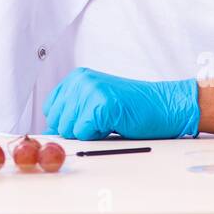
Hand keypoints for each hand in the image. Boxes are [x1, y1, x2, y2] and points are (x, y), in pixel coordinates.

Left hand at [43, 68, 199, 139]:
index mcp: (77, 77)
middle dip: (77, 130)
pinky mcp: (100, 104)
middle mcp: (80, 80)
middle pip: (57, 121)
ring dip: (88, 133)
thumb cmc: (133, 109)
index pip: (51, 108)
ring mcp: (90, 90)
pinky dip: (97, 136)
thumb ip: (73, 110)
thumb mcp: (96, 102)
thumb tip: (51, 132)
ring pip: (69, 129)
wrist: (163, 107)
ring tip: (109, 121)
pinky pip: (83, 133)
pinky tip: (113, 124)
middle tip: (102, 122)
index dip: (66, 122)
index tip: (85, 122)